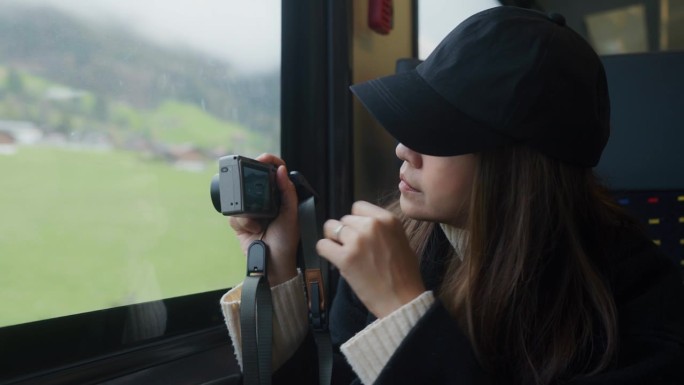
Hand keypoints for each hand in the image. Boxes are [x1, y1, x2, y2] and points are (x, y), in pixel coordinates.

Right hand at [229, 154, 298, 285]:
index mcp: (281, 196)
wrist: (273, 263)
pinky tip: (251, 230)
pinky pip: (234, 215)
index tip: (263, 159)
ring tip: (258, 225)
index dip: (269, 162)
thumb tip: (281, 170)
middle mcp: (266, 201)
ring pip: (240, 199)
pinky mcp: (240, 223)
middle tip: (254, 195)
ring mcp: (251, 211)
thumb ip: (288, 191)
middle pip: (252, 182)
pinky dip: (241, 222)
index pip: (275, 172)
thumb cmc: (286, 241)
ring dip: (247, 213)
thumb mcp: (291, 214)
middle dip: (250, 189)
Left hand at [316, 201, 425, 317]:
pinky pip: (322, 245)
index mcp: (387, 219)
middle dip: (346, 233)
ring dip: (334, 241)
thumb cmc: (405, 275)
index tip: (358, 232)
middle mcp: (371, 225)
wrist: (403, 299)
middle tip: (353, 249)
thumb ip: (382, 230)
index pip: (358, 207)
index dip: (355, 221)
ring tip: (343, 253)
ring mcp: (357, 240)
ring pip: (331, 229)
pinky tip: (334, 259)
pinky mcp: (345, 257)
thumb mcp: (401, 241)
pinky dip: (325, 252)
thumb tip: (362, 226)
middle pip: (344, 219)